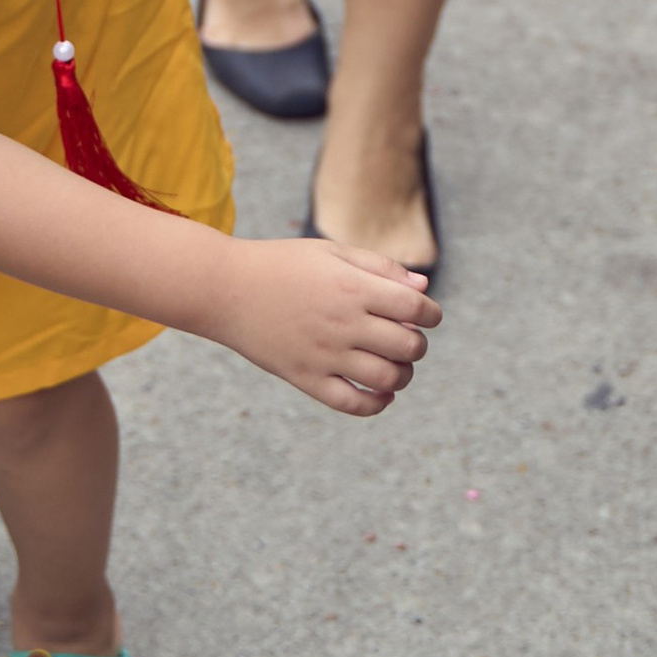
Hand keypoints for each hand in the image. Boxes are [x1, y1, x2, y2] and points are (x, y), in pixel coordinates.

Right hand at [210, 235, 439, 416]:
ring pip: (388, 379)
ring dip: (403, 375)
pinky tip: (382, 393)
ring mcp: (324, 355)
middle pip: (408, 346)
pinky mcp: (305, 379)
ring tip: (396, 365)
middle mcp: (342, 323)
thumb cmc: (282, 264)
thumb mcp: (331, 252)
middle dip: (418, 344)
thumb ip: (379, 268)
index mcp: (351, 287)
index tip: (428, 316)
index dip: (432, 314)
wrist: (225, 289)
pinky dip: (377, 404)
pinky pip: (353, 404)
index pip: (415, 308)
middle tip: (407, 338)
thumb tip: (423, 290)